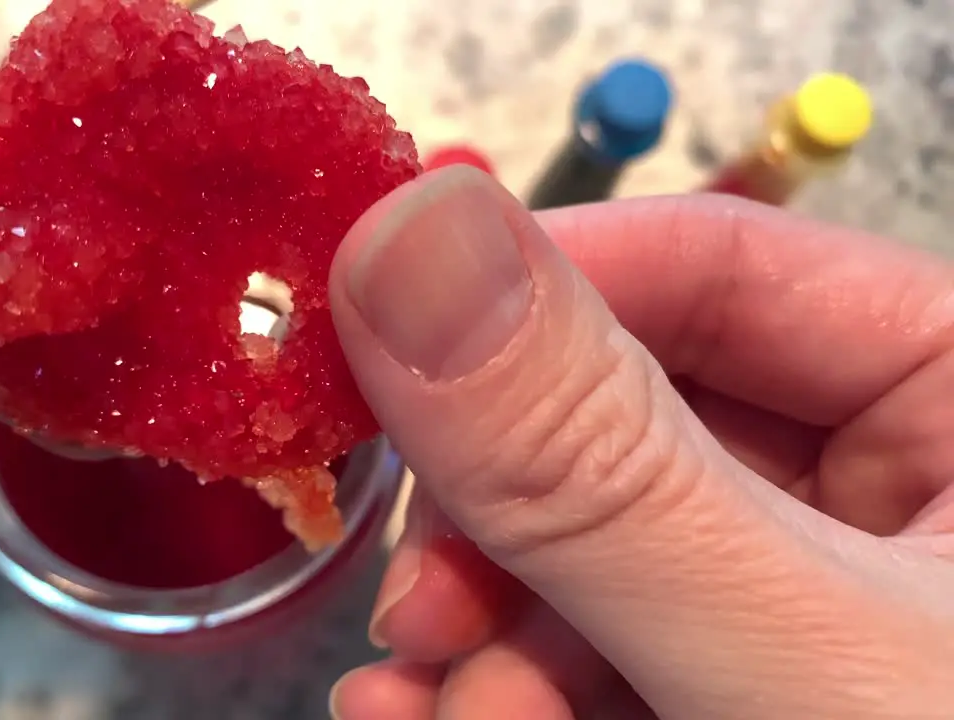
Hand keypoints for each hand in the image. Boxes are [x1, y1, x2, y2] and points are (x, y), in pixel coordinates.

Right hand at [327, 167, 953, 718]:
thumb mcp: (792, 648)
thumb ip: (600, 462)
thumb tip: (411, 240)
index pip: (715, 262)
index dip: (525, 292)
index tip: (376, 347)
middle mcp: (889, 475)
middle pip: (615, 422)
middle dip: (492, 527)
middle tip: (420, 616)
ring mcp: (805, 588)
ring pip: (581, 541)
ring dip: (479, 630)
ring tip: (432, 711)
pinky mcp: (736, 673)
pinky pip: (592, 638)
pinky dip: (502, 681)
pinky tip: (437, 718)